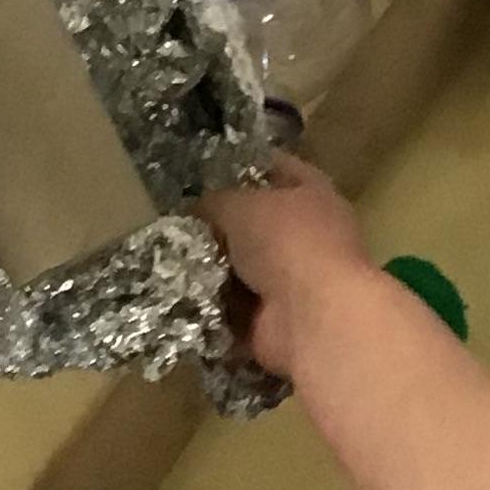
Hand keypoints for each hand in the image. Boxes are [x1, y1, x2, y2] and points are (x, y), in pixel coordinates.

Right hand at [205, 158, 372, 383]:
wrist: (313, 318)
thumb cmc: (285, 242)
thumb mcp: (239, 206)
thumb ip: (215, 203)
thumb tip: (198, 210)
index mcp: (314, 196)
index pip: (280, 169)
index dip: (248, 167)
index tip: (211, 172)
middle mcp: (311, 238)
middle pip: (260, 225)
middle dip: (224, 227)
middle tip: (183, 222)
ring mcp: (298, 283)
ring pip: (246, 269)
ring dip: (216, 270)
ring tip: (175, 260)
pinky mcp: (280, 321)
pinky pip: (238, 309)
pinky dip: (216, 307)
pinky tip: (185, 296)